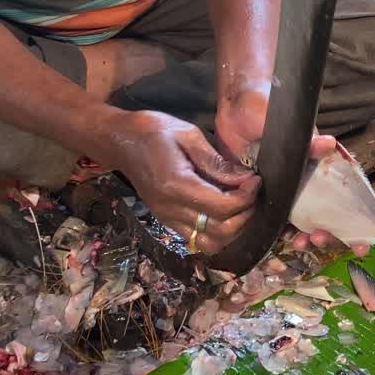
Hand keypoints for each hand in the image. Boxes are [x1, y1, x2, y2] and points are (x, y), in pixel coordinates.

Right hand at [99, 110, 259, 253]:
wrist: (119, 140)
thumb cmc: (153, 131)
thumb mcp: (188, 135)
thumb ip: (216, 162)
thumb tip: (244, 178)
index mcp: (176, 185)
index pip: (221, 207)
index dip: (246, 197)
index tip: (255, 180)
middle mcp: (171, 209)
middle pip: (219, 231)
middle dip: (244, 215)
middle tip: (251, 194)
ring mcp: (167, 218)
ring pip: (209, 244)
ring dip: (231, 230)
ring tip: (240, 206)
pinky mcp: (166, 220)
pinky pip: (197, 239)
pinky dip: (216, 232)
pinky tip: (224, 211)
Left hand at [215, 90, 368, 257]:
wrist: (235, 108)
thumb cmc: (269, 109)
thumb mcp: (290, 125)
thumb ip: (308, 141)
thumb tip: (330, 144)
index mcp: (321, 167)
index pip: (346, 198)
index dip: (355, 222)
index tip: (361, 241)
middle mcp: (308, 181)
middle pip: (327, 216)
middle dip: (329, 234)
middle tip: (321, 239)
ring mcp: (287, 190)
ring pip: (303, 222)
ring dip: (305, 237)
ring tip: (301, 243)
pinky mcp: (266, 195)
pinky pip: (276, 219)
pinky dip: (281, 232)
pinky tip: (283, 239)